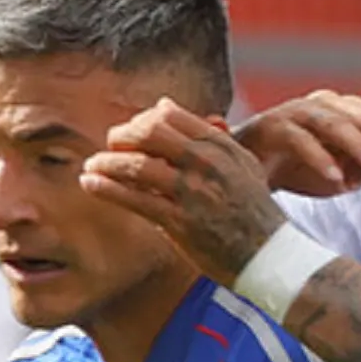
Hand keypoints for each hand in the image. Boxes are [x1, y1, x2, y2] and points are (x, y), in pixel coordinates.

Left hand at [83, 99, 291, 283]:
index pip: (169, 116)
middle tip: (108, 146)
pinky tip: (90, 184)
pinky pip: (136, 200)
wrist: (270, 256)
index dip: (142, 120)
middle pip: (150, 133)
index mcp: (221, 147)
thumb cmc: (253, 211)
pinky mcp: (181, 223)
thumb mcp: (241, 164)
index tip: (130, 132)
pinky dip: (107, 189)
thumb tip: (163, 105)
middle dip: (121, 136)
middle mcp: (207, 164)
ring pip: (138, 166)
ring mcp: (194, 193)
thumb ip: (205, 134)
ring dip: (106, 163)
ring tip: (91, 166)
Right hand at [233, 90, 360, 197]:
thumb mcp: (343, 173)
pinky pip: (300, 139)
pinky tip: (335, 179)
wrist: (248, 170)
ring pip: (336, 123)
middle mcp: (327, 104)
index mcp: (349, 112)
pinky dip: (320, 159)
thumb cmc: (299, 169)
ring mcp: (298, 111)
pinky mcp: (273, 126)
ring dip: (359, 145)